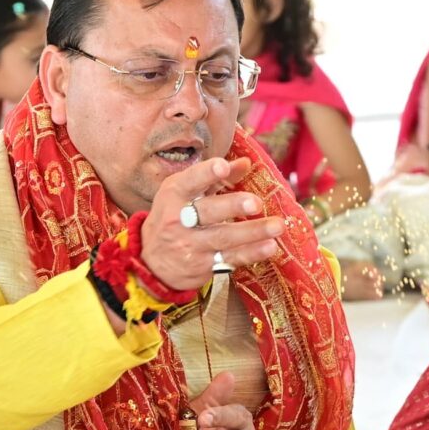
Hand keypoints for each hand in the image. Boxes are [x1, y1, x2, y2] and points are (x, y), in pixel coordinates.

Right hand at [141, 158, 284, 294]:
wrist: (151, 262)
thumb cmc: (174, 217)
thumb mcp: (185, 193)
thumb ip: (215, 178)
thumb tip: (246, 163)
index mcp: (174, 195)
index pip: (189, 182)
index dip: (206, 174)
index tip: (223, 167)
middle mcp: (179, 220)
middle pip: (207, 212)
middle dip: (232, 206)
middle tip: (256, 203)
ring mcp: (190, 245)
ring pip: (223, 238)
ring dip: (252, 232)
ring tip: (277, 226)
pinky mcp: (202, 266)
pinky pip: (229, 259)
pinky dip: (251, 253)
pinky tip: (269, 247)